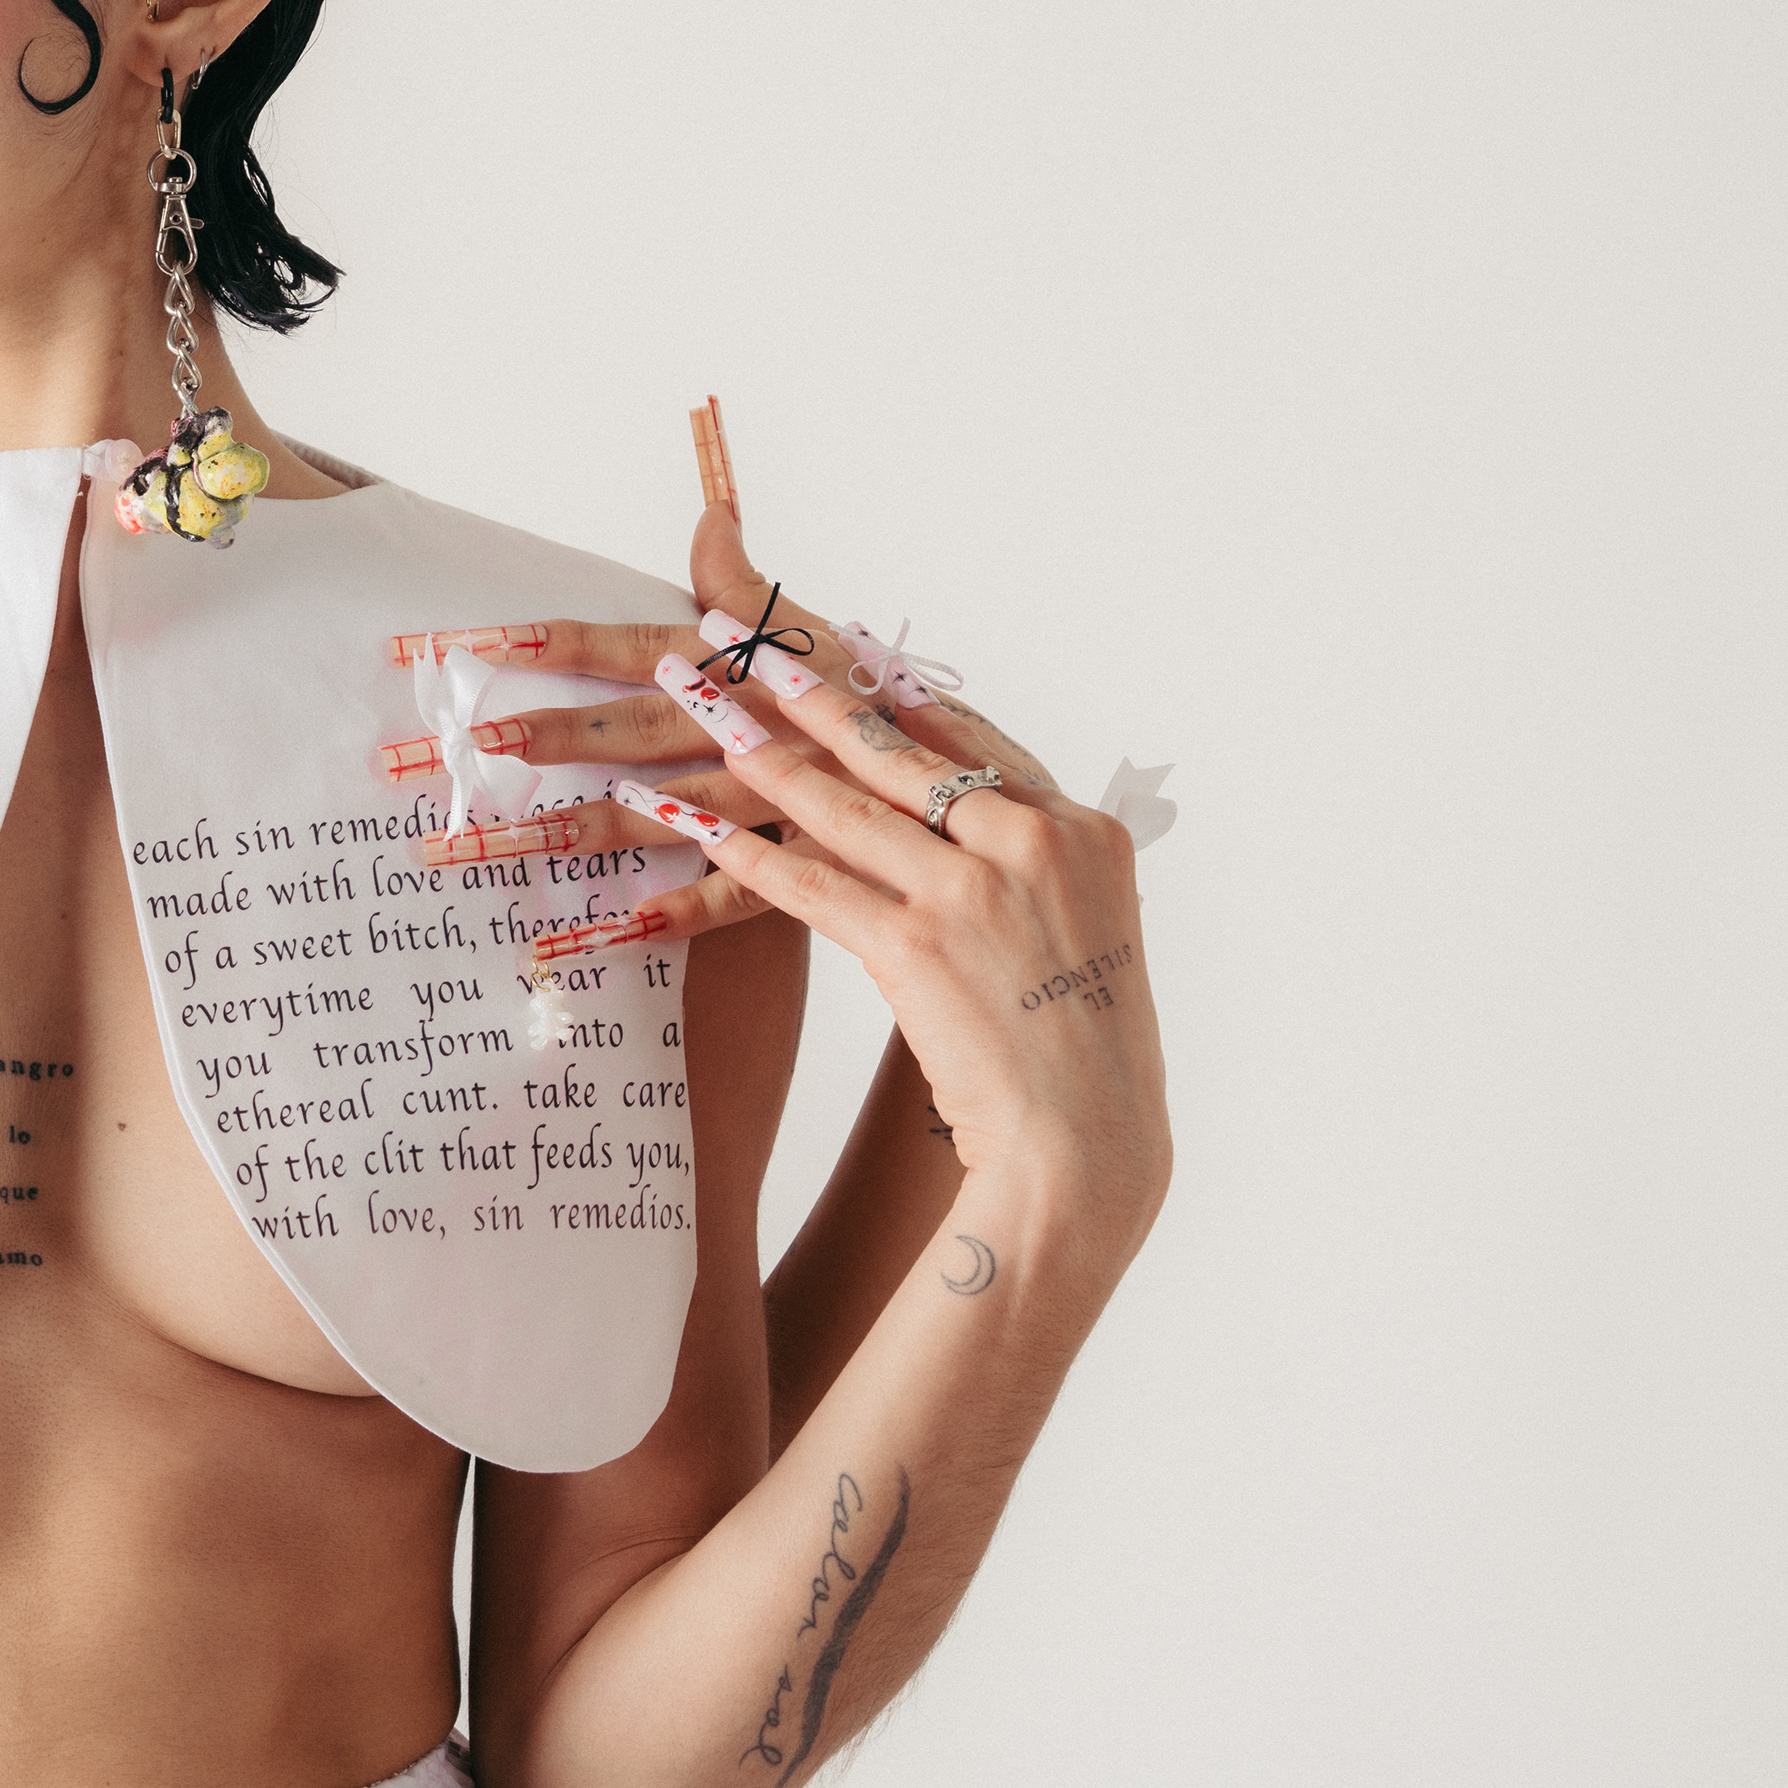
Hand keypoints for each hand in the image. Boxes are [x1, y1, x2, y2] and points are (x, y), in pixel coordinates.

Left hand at [397, 464, 1068, 946]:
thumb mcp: (804, 619)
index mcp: (724, 666)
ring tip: (447, 856)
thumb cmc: (875, 690)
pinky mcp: (791, 872)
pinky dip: (637, 928)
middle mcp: (732, 731)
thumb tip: (709, 482)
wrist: (984, 776)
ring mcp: (759, 805)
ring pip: (631, 823)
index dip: (516, 644)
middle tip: (402, 763)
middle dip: (498, 747)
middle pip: (598, 736)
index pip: (603, 644)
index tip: (427, 650)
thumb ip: (737, 563)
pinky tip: (563, 947)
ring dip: (534, 841)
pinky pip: (707, 907)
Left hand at [638, 582, 1167, 1235]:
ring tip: (702, 714)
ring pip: (847, 808)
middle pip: (898, 754)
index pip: (974, 738)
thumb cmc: (1082, 1050)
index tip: (843, 641)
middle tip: (740, 651)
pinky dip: (752, 855)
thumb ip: (1035, 866)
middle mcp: (1033, 846)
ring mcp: (975, 893)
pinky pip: (815, 885)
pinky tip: (701, 827)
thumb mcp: (1085, 931)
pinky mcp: (917, 947)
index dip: (897, 690)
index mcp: (1083, 832)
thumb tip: (983, 823)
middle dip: (808, 697)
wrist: (1086, 1146)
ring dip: (763, 757)